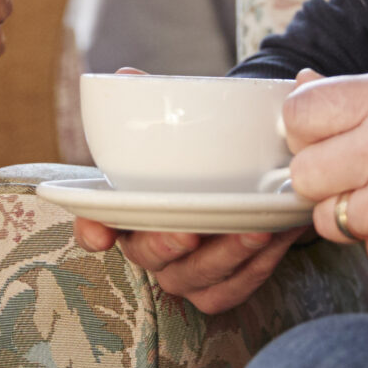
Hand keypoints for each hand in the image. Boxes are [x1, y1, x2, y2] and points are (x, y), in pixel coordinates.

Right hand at [67, 64, 310, 313]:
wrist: (255, 170)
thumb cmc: (206, 148)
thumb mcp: (186, 117)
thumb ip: (158, 96)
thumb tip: (126, 76)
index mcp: (131, 202)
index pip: (95, 220)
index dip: (92, 229)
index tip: (100, 233)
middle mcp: (150, 241)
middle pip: (144, 255)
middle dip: (166, 244)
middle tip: (192, 228)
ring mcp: (183, 269)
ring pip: (191, 279)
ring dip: (224, 258)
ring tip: (258, 230)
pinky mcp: (219, 287)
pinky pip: (230, 291)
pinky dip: (254, 269)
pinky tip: (275, 240)